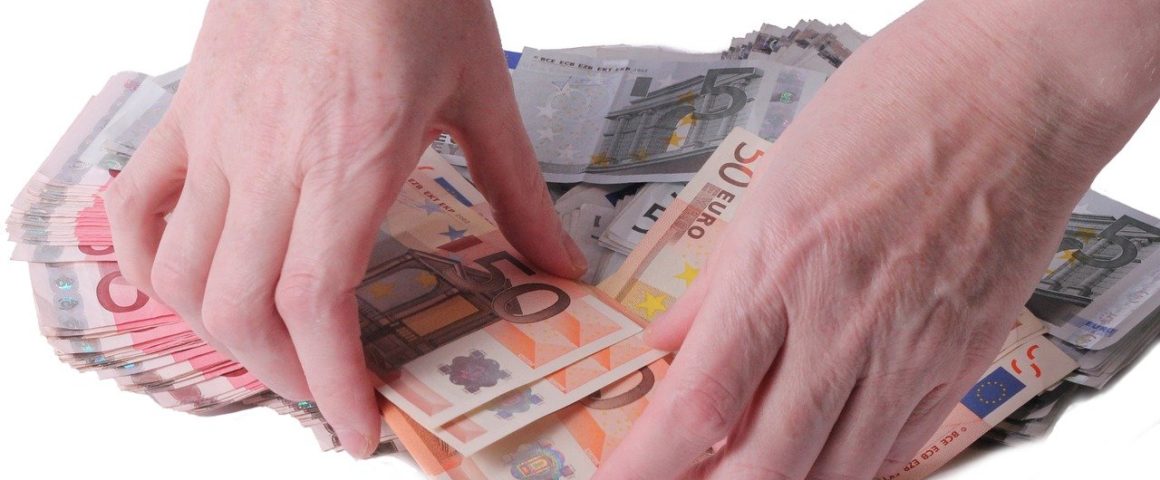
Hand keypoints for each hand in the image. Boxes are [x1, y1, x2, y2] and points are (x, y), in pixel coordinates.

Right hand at [104, 0, 584, 457]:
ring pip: (181, 270)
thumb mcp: (482, 91)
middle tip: (328, 394)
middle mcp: (270, 160)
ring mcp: (216, 135)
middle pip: (240, 306)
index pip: (314, 302)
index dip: (329, 383)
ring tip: (271, 352)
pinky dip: (147, 262)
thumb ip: (517, 190)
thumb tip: (561, 265)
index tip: (358, 428)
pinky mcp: (188, 109)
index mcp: (350, 161)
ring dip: (220, 334)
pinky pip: (136, 202)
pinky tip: (185, 285)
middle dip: (283, 376)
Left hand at [593, 1, 1154, 477]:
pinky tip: (820, 454)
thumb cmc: (893, 109)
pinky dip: (848, 465)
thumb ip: (717, 280)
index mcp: (780, 267)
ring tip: (742, 473)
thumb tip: (670, 342)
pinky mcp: (962, 362)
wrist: (1013, 90)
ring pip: (836, 472)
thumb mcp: (773, 183)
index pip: (698, 402)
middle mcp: (844, 323)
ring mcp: (911, 351)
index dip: (648, 464)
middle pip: (765, 465)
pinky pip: (898, 446)